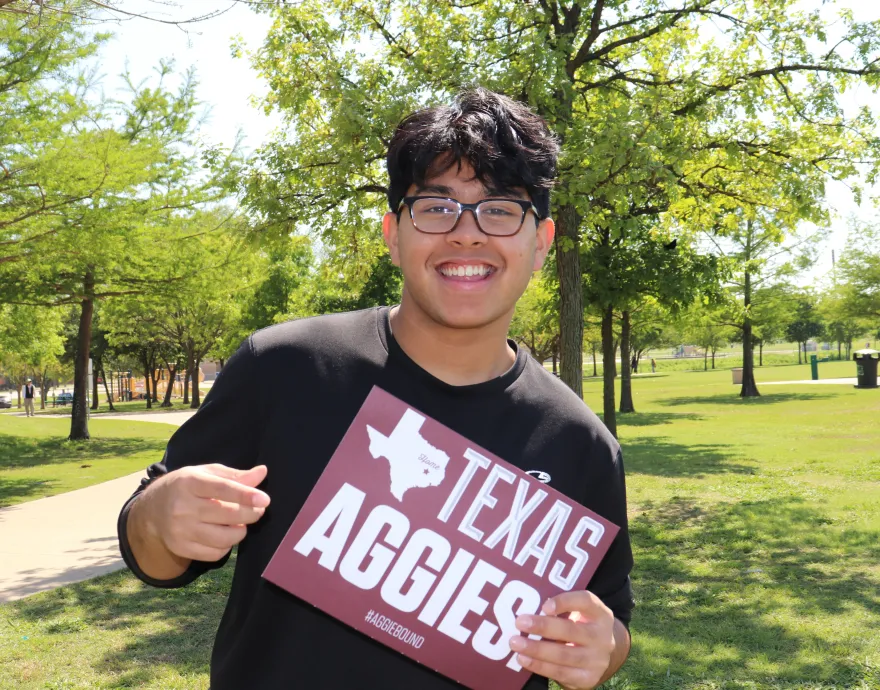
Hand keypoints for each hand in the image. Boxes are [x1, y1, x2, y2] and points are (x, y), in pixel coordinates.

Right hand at [141, 464, 269, 562]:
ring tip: (241, 522)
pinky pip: (215, 553)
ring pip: (224, 538)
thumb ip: (235, 475)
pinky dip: (227, 545)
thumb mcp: (206, 473)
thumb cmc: (186, 486)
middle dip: (251, 513)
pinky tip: (225, 534)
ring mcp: (180, 530)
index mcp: (190, 482)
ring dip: (241, 531)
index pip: (221, 489)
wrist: (152, 509)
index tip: (265, 499)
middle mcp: (182, 507)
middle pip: (227, 515)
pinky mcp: (180, 548)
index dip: (245, 495)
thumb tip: (262, 473)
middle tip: (259, 509)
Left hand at [508, 591, 615, 689]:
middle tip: (519, 622)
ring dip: (536, 649)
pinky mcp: (588, 678)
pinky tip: (523, 659)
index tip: (544, 606)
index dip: (565, 602)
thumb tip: (528, 607)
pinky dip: (539, 666)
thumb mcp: (579, 613)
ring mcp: (597, 660)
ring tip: (515, 643)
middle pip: (571, 630)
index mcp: (600, 614)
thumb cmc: (581, 626)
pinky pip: (560, 673)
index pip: (585, 601)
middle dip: (543, 627)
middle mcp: (602, 637)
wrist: (602, 655)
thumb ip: (561, 609)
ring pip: (564, 655)